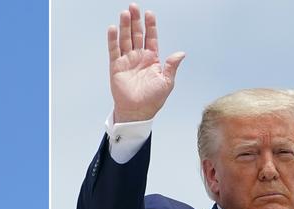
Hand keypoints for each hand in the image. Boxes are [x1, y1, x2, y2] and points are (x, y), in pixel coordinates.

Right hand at [109, 5, 184, 122]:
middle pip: (136, 34)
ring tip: (124, 14)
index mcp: (152, 59)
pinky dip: (113, 40)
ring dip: (124, 26)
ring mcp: (127, 61)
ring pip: (125, 39)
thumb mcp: (167, 82)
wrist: (137, 112)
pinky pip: (114, 51)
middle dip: (135, 21)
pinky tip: (113, 29)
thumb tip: (180, 53)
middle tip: (133, 7)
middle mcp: (138, 57)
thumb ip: (171, 66)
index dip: (150, 25)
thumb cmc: (153, 100)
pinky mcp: (116, 67)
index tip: (149, 13)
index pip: (151, 37)